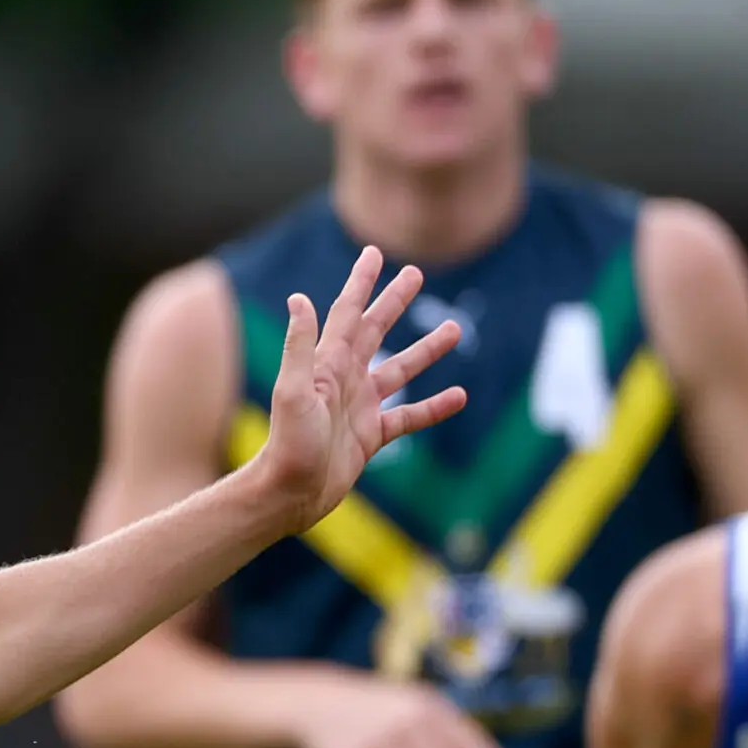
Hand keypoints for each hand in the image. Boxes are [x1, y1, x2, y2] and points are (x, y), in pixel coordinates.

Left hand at [253, 248, 467, 529]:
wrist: (291, 493)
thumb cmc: (288, 443)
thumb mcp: (292, 391)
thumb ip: (299, 346)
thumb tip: (299, 298)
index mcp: (328, 363)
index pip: (348, 313)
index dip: (362, 282)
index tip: (375, 254)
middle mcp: (345, 379)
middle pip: (376, 330)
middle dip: (394, 301)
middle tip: (416, 273)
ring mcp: (360, 406)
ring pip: (401, 370)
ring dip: (426, 350)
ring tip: (455, 329)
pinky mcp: (372, 436)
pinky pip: (409, 416)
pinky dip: (433, 407)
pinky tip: (459, 396)